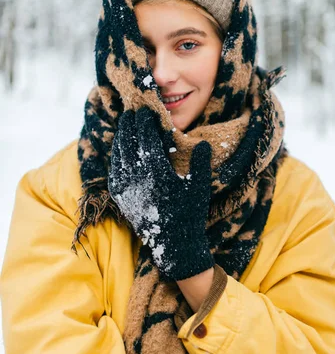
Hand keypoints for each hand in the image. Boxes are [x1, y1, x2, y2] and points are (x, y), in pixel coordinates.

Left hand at [108, 108, 213, 280]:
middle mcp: (137, 177)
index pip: (146, 137)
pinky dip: (116, 156)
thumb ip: (200, 162)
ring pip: (118, 154)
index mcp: (157, 171)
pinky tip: (120, 149)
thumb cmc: (189, 213)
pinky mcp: (119, 196)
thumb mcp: (199, 186)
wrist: (173, 243)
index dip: (144, 121)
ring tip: (125, 125)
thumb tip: (203, 142)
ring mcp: (125, 187)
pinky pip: (113, 170)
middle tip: (132, 112)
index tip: (145, 110)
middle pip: (128, 142)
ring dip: (121, 137)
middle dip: (129, 124)